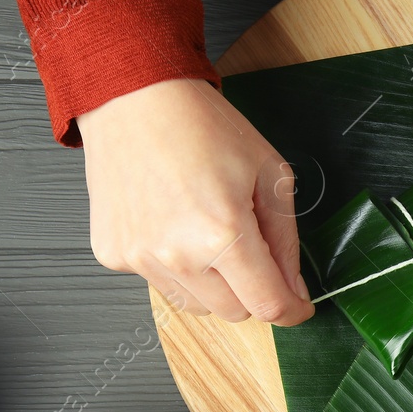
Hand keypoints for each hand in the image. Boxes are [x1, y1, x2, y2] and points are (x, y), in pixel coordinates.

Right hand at [78, 78, 312, 324]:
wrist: (135, 98)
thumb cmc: (202, 126)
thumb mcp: (270, 174)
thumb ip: (286, 240)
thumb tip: (293, 287)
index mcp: (223, 235)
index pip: (268, 306)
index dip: (291, 310)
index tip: (298, 305)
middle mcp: (177, 256)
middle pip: (234, 312)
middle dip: (252, 290)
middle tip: (250, 247)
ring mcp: (140, 259)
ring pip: (197, 305)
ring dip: (213, 283)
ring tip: (207, 230)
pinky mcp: (114, 255)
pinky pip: (160, 282)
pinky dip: (175, 266)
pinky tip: (173, 223)